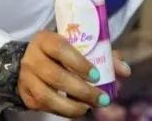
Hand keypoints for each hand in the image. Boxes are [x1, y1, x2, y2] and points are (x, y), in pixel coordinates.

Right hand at [17, 31, 131, 117]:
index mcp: (46, 39)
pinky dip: (63, 112)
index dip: (79, 63)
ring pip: (47, 95)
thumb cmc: (63, 51)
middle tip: (101, 99)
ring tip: (90, 108)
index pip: (61, 49)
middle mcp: (32, 58)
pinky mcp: (25, 95)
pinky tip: (78, 111)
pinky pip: (44, 106)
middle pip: (55, 76)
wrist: (33, 61)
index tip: (97, 76)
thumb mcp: (80, 46)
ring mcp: (26, 78)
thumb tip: (125, 71)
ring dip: (71, 105)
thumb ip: (103, 54)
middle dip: (81, 90)